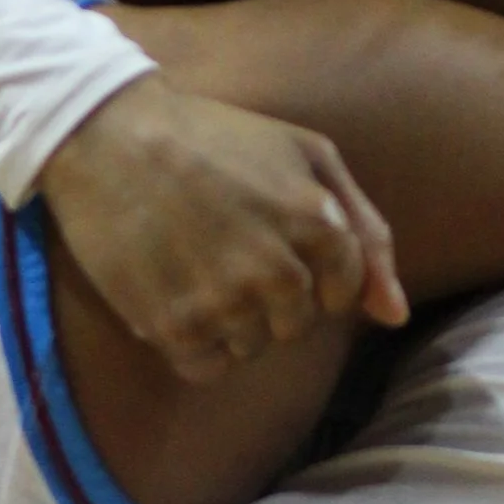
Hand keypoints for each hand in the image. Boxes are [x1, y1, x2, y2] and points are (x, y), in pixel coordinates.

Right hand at [38, 78, 406, 383]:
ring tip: (197, 268)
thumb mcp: (309, 154)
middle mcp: (277, 272)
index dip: (310, 273)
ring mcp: (224, 303)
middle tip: (227, 250)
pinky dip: (196, 344)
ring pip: (253, 349)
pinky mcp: (172, 326)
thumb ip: (365, 232)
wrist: (109, 136)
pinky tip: (177, 298)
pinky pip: (207, 367)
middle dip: (271, 298)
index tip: (270, 241)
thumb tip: (393, 316)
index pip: (341, 296)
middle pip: (297, 327)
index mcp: (318, 226)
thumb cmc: (215, 138)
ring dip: (231, 321)